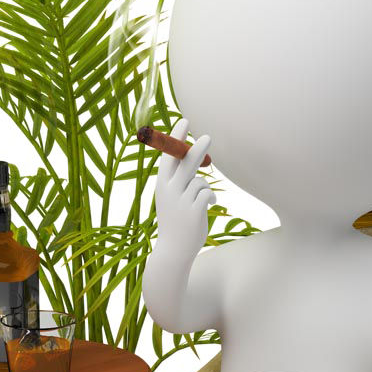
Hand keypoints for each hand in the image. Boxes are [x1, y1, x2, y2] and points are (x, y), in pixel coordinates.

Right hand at [154, 120, 214, 258]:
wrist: (173, 250)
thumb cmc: (174, 221)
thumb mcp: (171, 197)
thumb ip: (181, 179)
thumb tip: (195, 158)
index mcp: (161, 184)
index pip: (168, 156)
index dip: (176, 137)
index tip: (184, 121)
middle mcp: (169, 190)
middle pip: (185, 163)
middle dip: (197, 149)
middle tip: (208, 137)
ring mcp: (181, 201)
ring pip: (201, 181)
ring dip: (204, 188)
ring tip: (200, 201)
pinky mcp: (194, 210)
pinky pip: (209, 194)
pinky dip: (211, 198)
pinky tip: (208, 206)